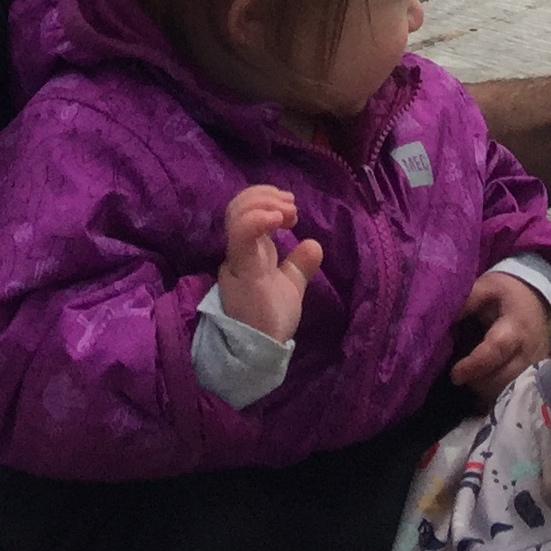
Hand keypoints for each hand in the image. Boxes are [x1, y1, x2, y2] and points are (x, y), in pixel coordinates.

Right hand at [217, 184, 322, 343]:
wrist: (260, 354)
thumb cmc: (270, 321)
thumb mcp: (289, 287)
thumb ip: (298, 265)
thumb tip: (314, 244)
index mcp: (248, 252)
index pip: (242, 211)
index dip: (264, 198)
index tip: (291, 206)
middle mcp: (238, 253)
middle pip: (237, 207)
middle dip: (265, 195)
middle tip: (291, 206)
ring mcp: (238, 262)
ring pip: (236, 216)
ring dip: (265, 203)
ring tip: (289, 212)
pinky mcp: (244, 273)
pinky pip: (241, 237)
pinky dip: (258, 219)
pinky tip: (277, 218)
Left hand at [450, 271, 550, 397]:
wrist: (536, 297)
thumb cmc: (506, 293)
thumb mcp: (486, 287)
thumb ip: (466, 303)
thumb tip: (441, 322)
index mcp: (516, 327)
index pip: (496, 351)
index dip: (474, 365)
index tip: (454, 374)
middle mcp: (529, 353)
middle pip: (502, 380)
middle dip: (477, 383)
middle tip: (459, 375)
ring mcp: (535, 369)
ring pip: (508, 393)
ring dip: (486, 391)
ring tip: (471, 378)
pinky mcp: (535, 379)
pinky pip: (514, 395)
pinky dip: (496, 394)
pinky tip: (483, 385)